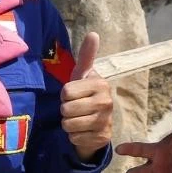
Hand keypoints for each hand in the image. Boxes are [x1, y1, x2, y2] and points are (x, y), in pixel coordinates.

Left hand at [60, 32, 112, 162]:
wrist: (97, 124)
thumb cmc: (85, 94)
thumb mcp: (83, 75)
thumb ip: (86, 55)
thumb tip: (93, 33)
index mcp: (101, 84)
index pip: (66, 91)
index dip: (65, 94)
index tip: (74, 95)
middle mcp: (107, 102)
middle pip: (66, 109)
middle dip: (65, 110)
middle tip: (76, 108)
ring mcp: (106, 122)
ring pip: (68, 124)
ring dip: (69, 124)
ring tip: (79, 119)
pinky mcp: (102, 139)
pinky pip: (74, 138)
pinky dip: (75, 137)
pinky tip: (84, 131)